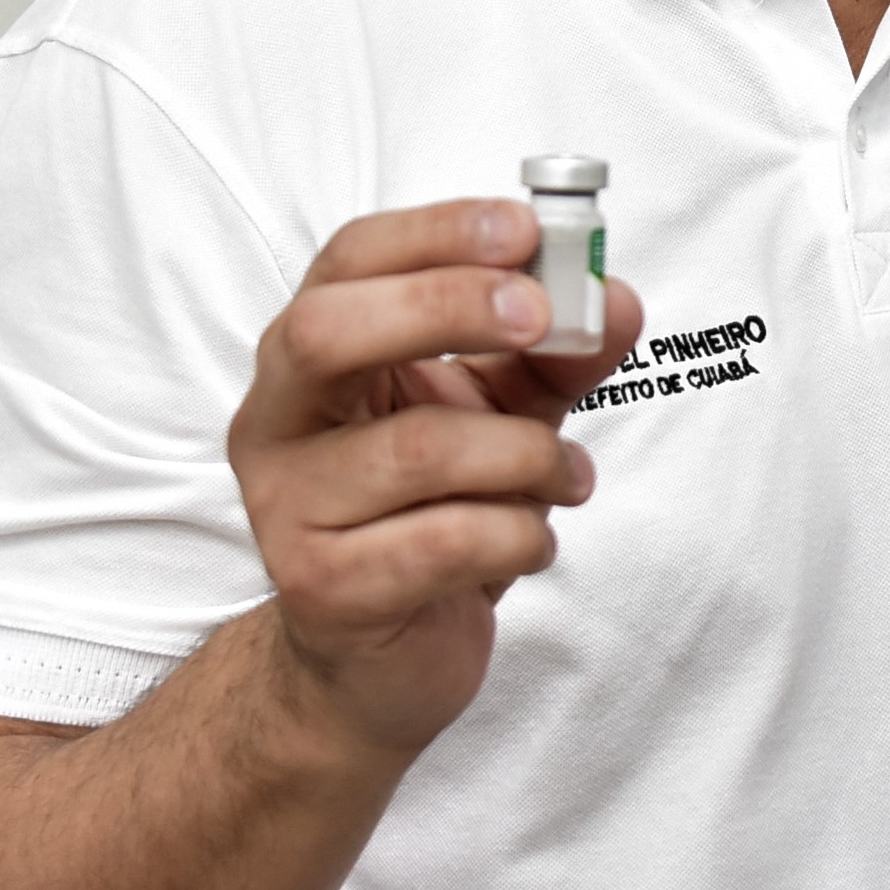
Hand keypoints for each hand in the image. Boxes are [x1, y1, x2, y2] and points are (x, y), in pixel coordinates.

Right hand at [229, 200, 644, 762]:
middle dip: (447, 310)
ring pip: (415, 449)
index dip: (434, 233)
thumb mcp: (504, 412)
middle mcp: (275, 422)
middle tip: (544, 321)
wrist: (385, 659)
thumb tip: (614, 299)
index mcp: (310, 356)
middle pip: (329, 332)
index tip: (525, 230)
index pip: (348, 260)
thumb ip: (556, 353)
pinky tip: (531, 539)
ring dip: (525, 456)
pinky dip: (517, 534)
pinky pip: (442, 541)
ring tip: (567, 478)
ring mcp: (285, 508)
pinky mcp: (322, 589)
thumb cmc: (435, 512)